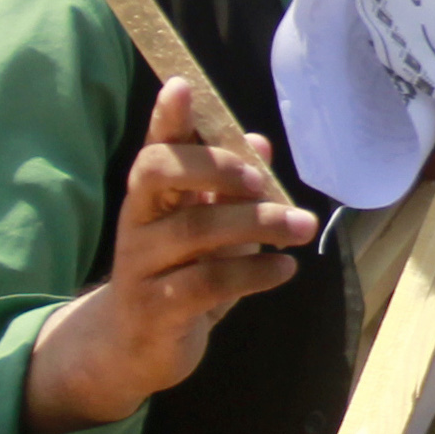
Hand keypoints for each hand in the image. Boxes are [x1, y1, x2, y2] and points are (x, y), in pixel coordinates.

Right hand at [23, 83, 319, 433]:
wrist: (133, 347)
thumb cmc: (178, 275)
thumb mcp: (206, 228)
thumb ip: (230, 188)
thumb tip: (260, 142)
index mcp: (150, 195)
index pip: (156, 145)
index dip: (167, 116)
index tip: (184, 86)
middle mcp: (138, 221)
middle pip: (161, 174)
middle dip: (216, 167)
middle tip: (262, 181)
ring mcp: (142, 264)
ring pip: (195, 230)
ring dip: (257, 224)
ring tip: (301, 227)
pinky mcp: (156, 308)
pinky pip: (207, 282)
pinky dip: (253, 272)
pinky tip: (284, 269)